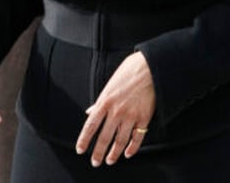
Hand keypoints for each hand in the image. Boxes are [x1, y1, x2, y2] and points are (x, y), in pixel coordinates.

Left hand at [75, 51, 155, 166]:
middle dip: (98, 152)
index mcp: (104, 102)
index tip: (80, 150)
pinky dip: (132, 148)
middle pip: (104, 138)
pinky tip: (128, 153)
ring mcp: (130, 116)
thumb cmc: (129, 72)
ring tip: (110, 160)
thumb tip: (90, 112)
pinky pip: (137, 138)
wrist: (149, 67)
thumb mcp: (109, 84)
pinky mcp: (144, 117)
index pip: (90, 126)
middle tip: (95, 162)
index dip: (84, 140)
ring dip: (114, 153)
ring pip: (120, 141)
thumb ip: (100, 101)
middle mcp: (116, 111)